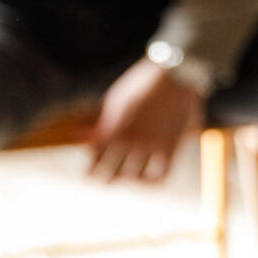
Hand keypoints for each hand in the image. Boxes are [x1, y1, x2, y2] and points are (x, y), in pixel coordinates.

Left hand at [88, 59, 205, 182]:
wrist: (175, 74)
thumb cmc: (141, 84)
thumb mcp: (115, 100)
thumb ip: (101, 123)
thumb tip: (83, 140)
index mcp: (112, 128)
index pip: (93, 163)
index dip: (89, 171)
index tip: (91, 171)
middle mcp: (130, 140)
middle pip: (109, 176)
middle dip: (105, 178)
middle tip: (107, 175)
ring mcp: (151, 146)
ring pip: (132, 179)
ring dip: (127, 179)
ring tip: (127, 174)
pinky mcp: (171, 148)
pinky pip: (159, 178)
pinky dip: (150, 183)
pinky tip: (146, 178)